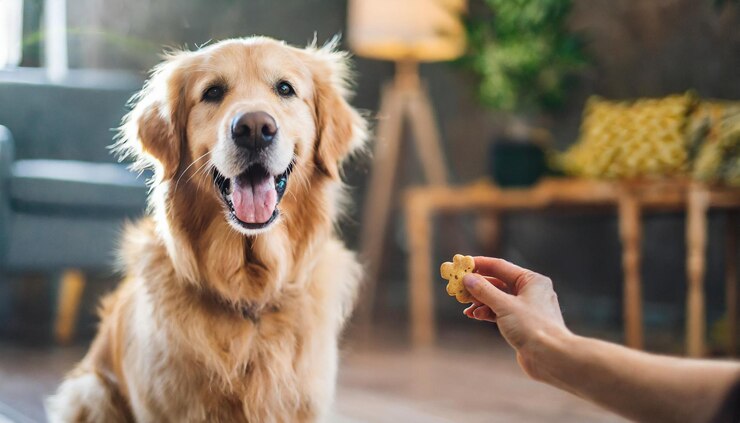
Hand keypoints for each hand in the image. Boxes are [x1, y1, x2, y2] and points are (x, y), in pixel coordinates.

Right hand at [462, 257, 570, 379]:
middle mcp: (530, 291)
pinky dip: (488, 313)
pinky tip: (476, 316)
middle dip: (477, 286)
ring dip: (481, 301)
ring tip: (466, 307)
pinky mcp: (522, 323)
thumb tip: (467, 278)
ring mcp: (527, 308)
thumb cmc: (533, 327)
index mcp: (531, 280)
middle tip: (459, 289)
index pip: (500, 266)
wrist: (551, 357)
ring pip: (498, 298)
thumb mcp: (504, 305)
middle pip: (498, 283)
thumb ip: (484, 290)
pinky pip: (501, 312)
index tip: (461, 264)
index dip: (479, 265)